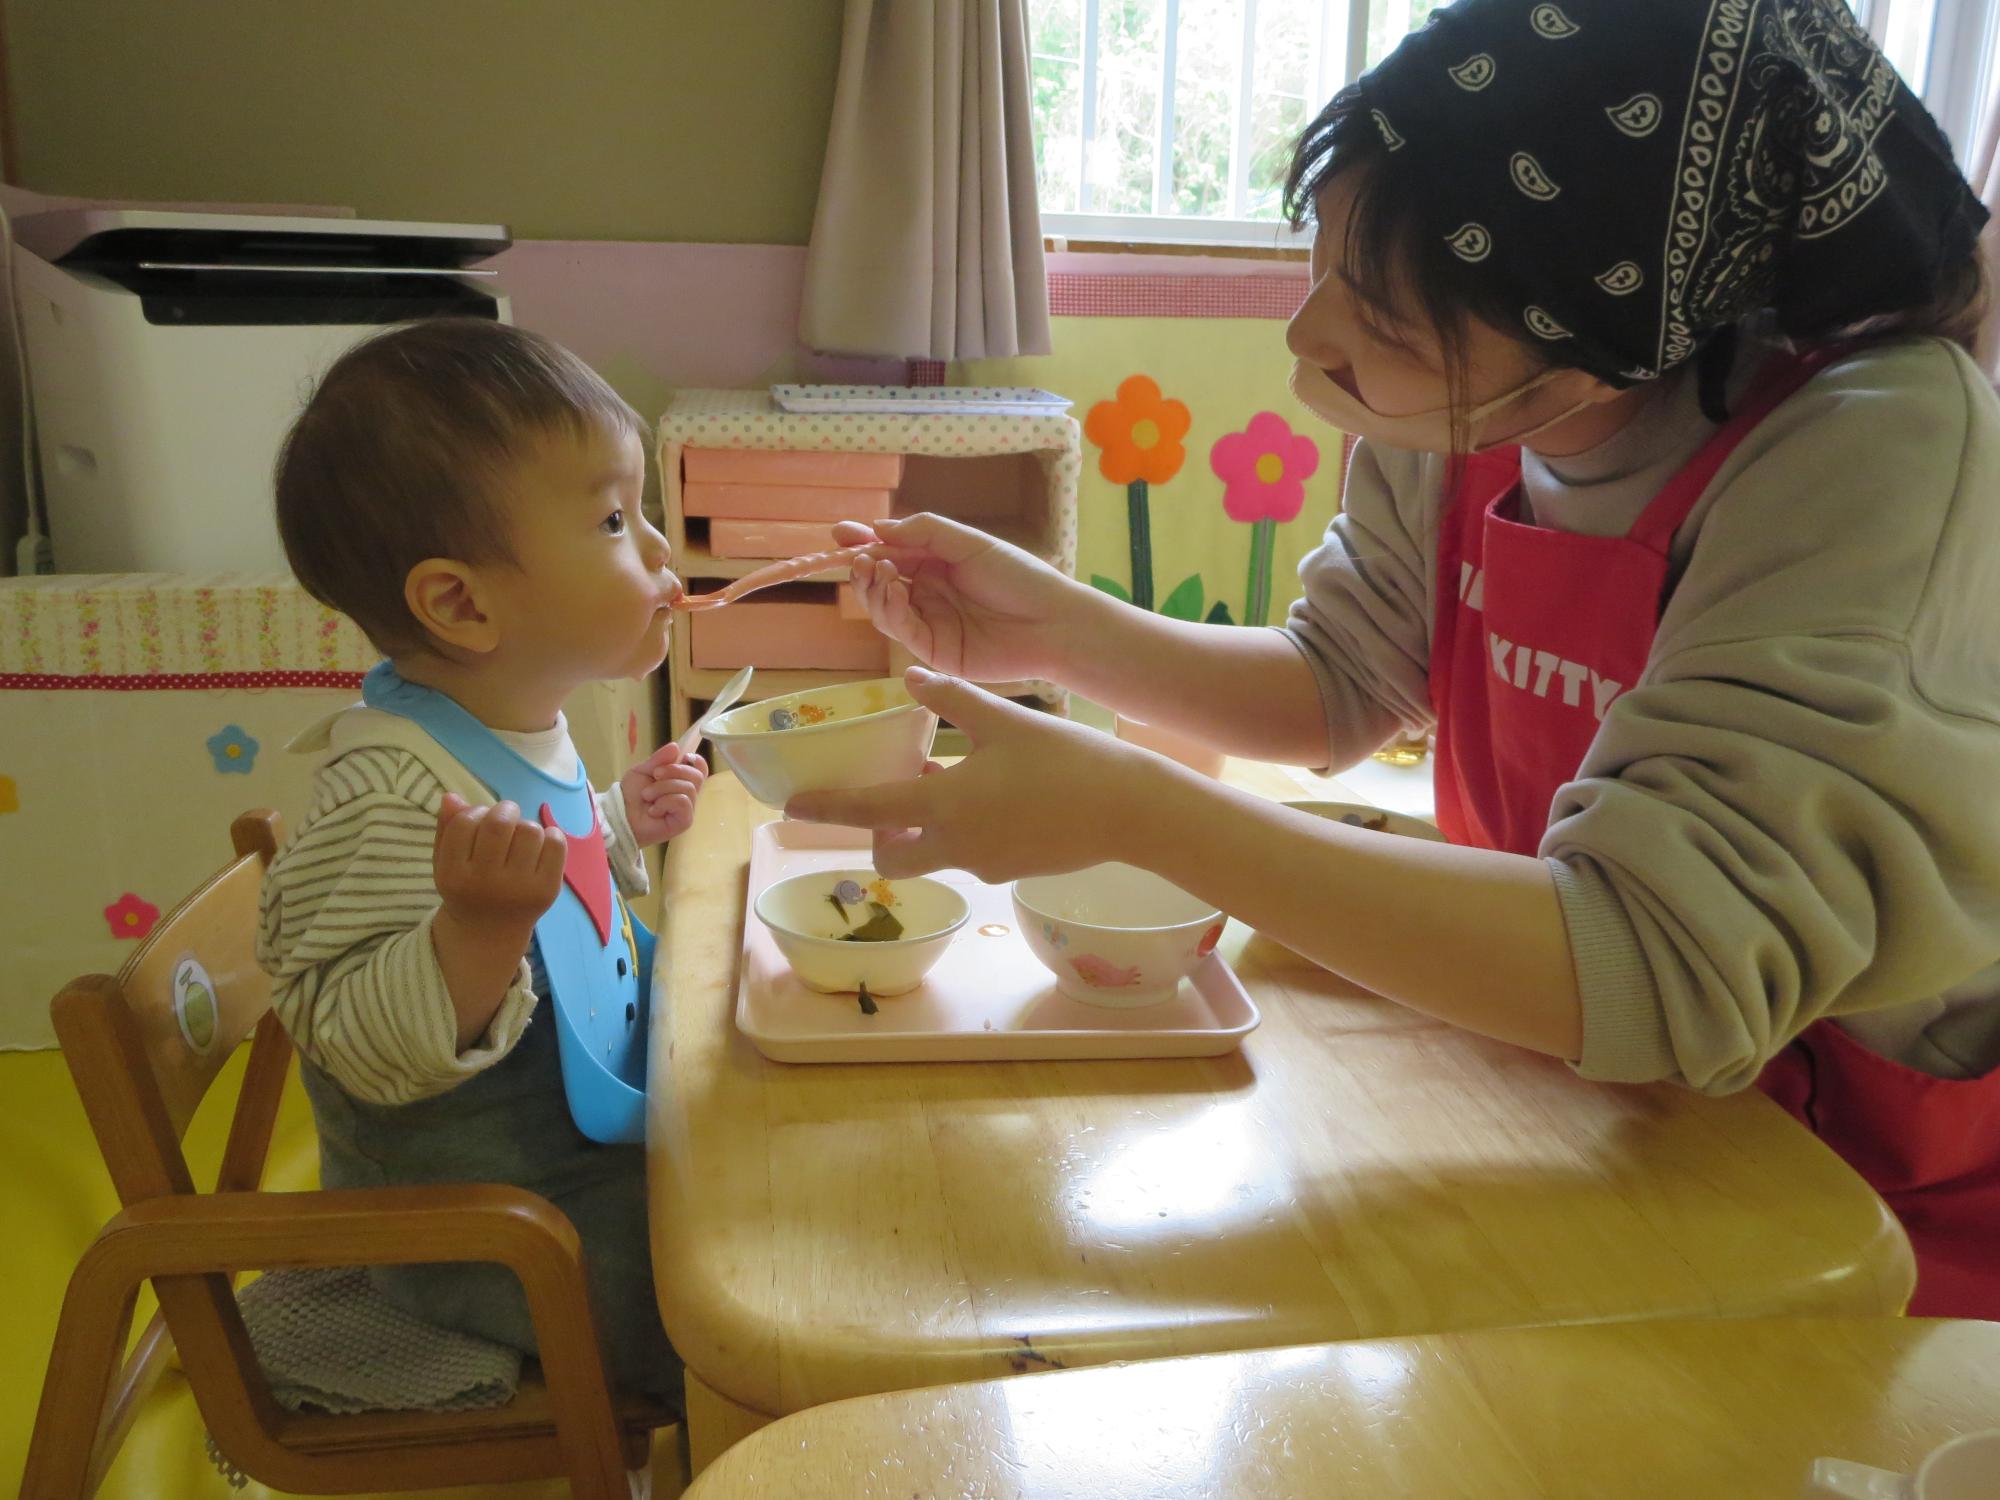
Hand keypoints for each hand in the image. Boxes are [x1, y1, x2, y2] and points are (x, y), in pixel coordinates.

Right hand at [432, 794, 566, 939]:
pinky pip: (556, 845)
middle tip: (506, 814)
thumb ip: (447, 830)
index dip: (474, 812)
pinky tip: (540, 843)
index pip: (464, 824)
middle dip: (505, 809)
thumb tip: (452, 797)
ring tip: (519, 836)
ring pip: (529, 830)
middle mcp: (485, 884)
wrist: (490, 934)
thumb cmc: (467, 888)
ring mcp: (519, 889)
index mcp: (454, 876)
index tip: (479, 818)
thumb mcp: (446, 864)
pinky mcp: (547, 891)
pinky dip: (551, 835)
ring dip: (526, 825)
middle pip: (499, 824)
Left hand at [621, 742, 707, 844]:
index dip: (697, 761)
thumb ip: (659, 759)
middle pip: (696, 776)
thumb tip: (676, 746)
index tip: (684, 756)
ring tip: (647, 796)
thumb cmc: (631, 794)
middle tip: (655, 775)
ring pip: (688, 788)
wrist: (620, 814)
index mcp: (680, 781)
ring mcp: (687, 809)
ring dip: (663, 788)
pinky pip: (683, 802)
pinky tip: (654, 810)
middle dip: (674, 771)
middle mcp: (687, 795)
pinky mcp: (684, 821)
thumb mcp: (643, 770)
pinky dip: (665, 801)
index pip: (701, 770)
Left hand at [784, 668, 1162, 882]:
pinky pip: (969, 854)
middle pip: (891, 857)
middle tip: (885, 800)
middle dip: (877, 836)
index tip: (790, 809)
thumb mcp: (1003, 720)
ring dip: (923, 828)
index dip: (825, 809)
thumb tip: (909, 677)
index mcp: (944, 806)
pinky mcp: (1011, 871)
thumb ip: (950, 700)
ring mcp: (984, 865)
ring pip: (932, 855)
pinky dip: (962, 831)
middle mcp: (955, 846)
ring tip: (945, 780)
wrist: (1130, 811)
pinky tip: (991, 796)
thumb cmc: (1065, 761)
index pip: (866, 811)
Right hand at [835, 514, 1091, 683]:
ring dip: (873, 589)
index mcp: (937, 563)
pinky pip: (901, 630)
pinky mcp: (934, 651)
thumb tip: (877, 528)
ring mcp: (930, 622)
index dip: (863, 543)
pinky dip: (891, 611)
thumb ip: (923, 532)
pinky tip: (895, 592)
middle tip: (858, 558)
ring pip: (883, 608)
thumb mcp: (969, 543)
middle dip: (863, 568)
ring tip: (878, 571)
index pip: (890, 552)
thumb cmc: (1019, 576)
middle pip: (880, 582)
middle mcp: (928, 592)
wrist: (1052, 622)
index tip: (839, 533)